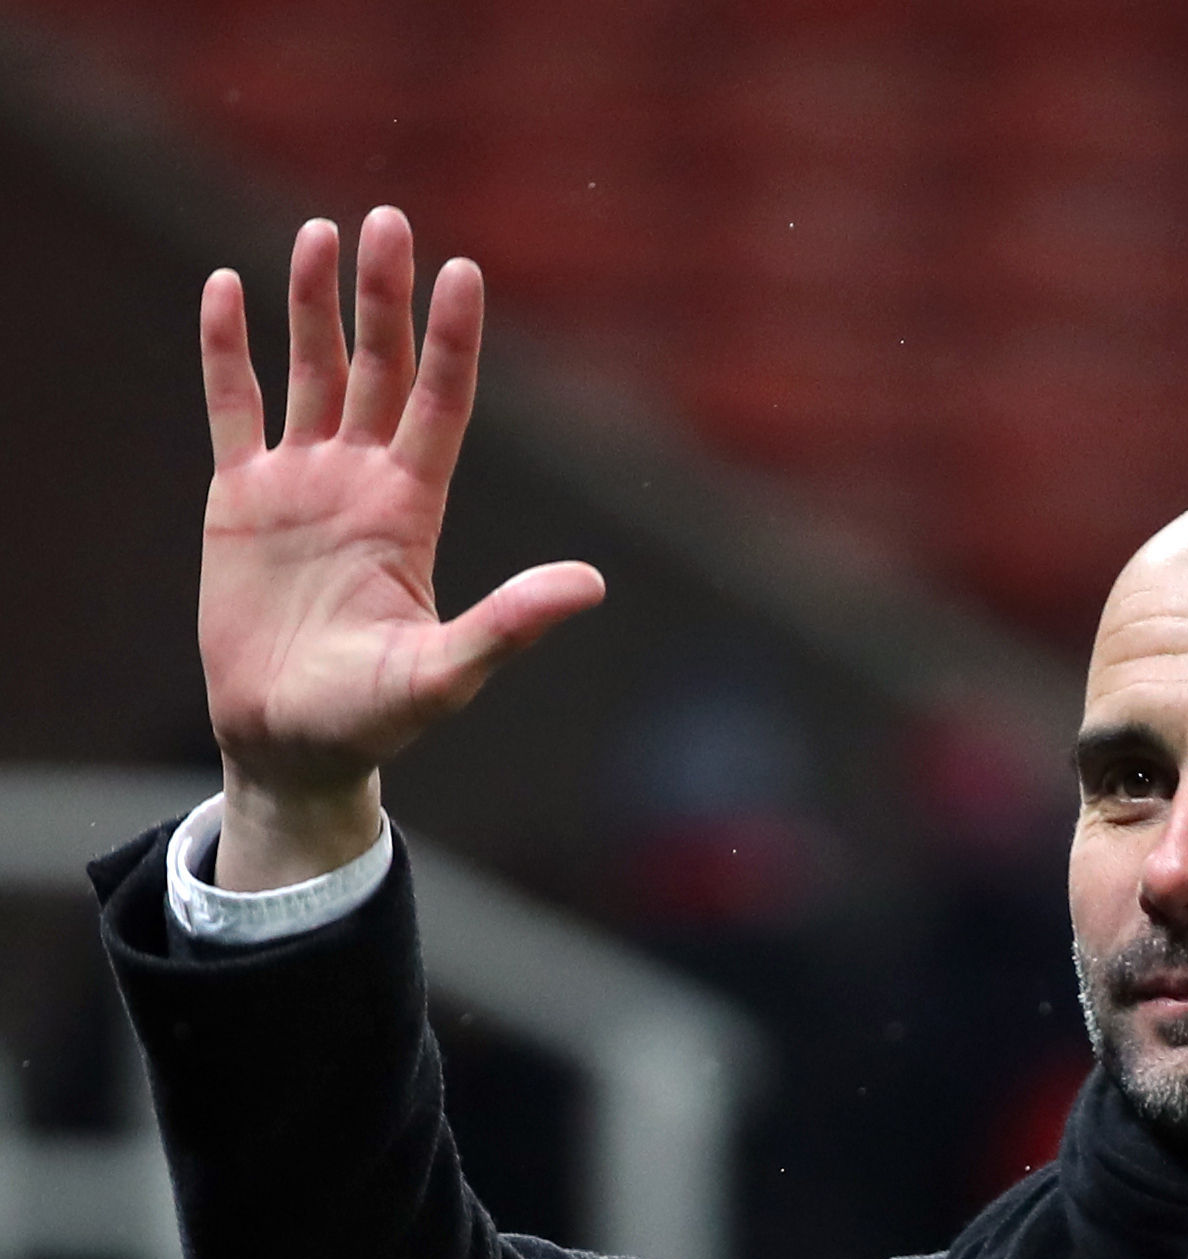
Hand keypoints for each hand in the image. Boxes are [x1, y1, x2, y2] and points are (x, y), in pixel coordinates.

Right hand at [198, 208, 604, 887]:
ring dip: (314, 305)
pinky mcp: (240, 499)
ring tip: (320, 232)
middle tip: (388, 220)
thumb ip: (510, 624)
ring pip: (312, 373)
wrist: (292, 744)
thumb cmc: (373, 718)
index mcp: (413, 510)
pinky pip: (233, 408)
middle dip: (385, 297)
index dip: (451, 339)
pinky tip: (231, 288)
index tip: (464, 272)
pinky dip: (229, 350)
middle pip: (381, 369)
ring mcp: (301, 485)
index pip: (440, 403)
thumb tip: (593, 585)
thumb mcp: (446, 673)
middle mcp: (363, 482)